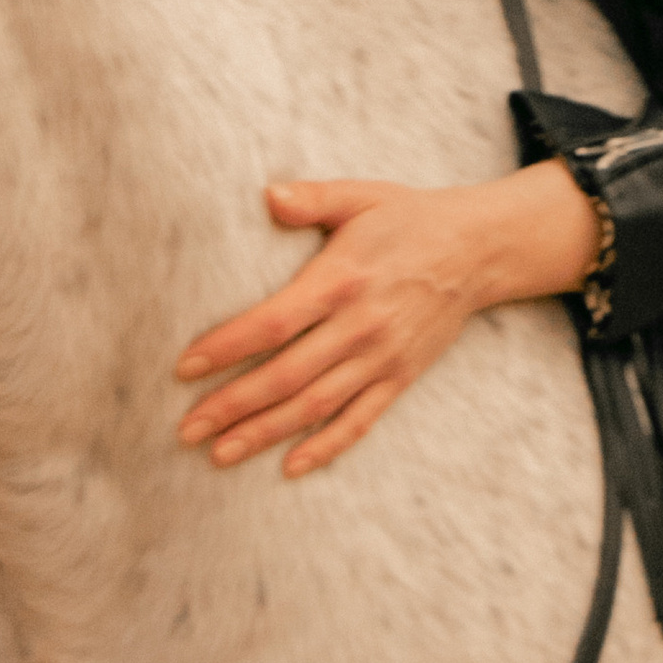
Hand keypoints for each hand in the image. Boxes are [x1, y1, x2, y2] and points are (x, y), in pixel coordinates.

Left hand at [176, 165, 596, 479]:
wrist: (477, 250)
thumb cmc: (408, 218)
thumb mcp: (360, 196)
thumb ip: (312, 198)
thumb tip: (268, 195)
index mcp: (342, 280)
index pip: (273, 322)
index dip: (227, 347)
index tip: (185, 367)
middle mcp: (360, 326)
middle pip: (287, 376)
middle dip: (233, 406)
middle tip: (186, 430)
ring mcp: (382, 358)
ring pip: (316, 406)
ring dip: (266, 433)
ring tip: (220, 454)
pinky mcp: (401, 377)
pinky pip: (360, 420)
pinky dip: (326, 447)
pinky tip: (291, 466)